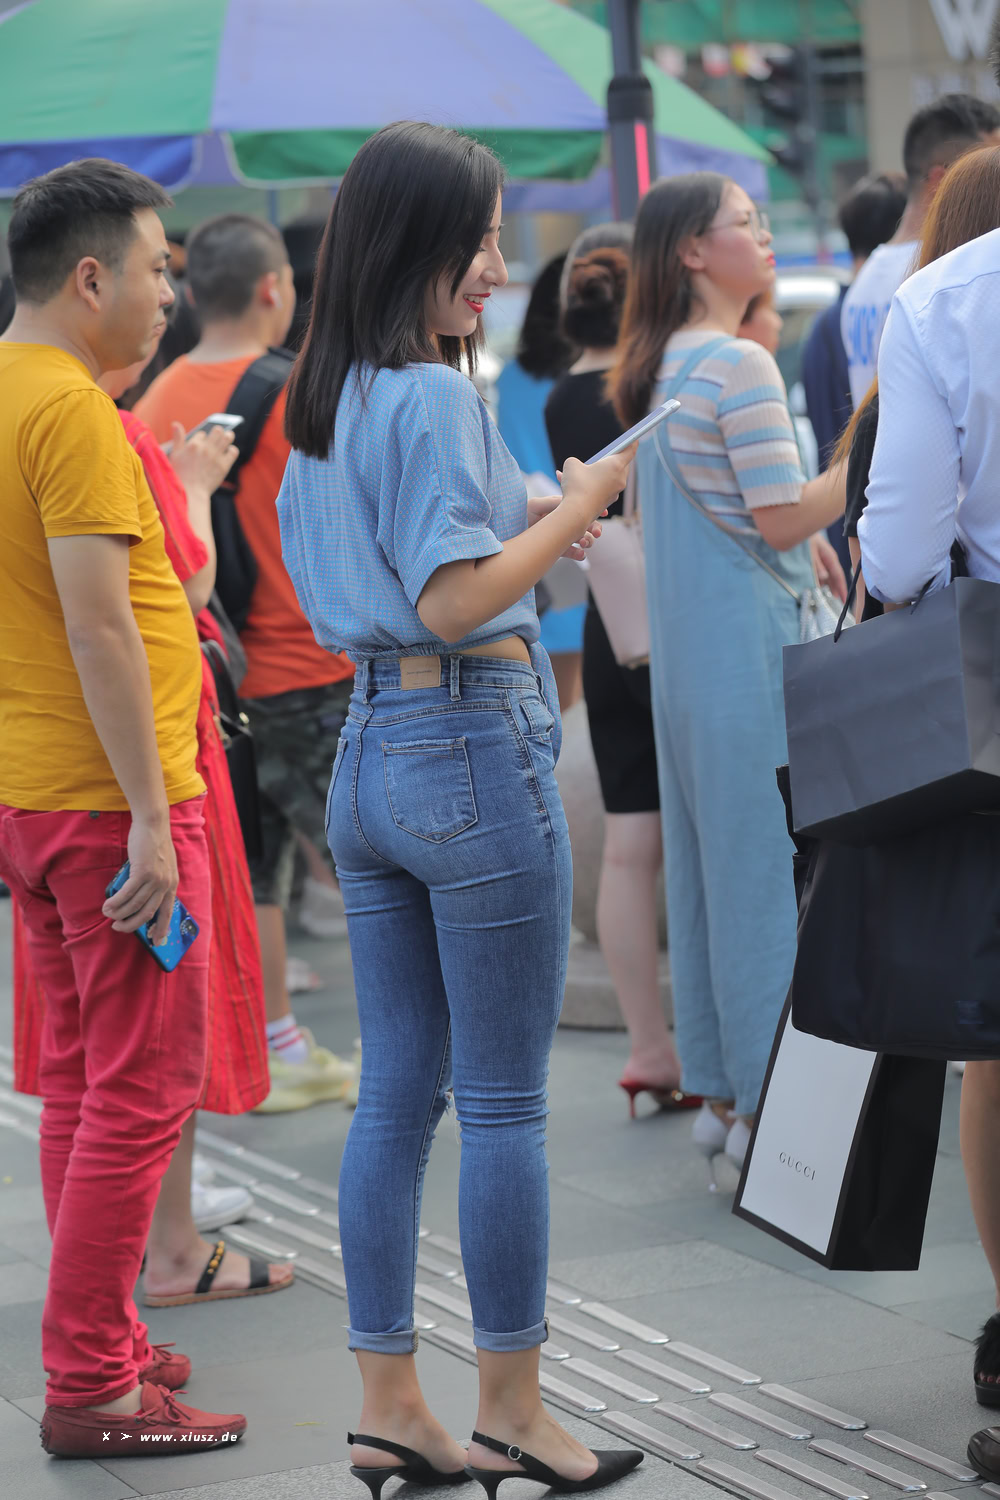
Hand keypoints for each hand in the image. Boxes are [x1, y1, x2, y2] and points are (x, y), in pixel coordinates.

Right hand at [103, 816, 178, 943]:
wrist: (153, 825)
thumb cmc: (153, 845)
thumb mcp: (160, 866)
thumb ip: (154, 882)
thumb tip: (137, 900)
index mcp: (172, 884)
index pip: (168, 912)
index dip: (161, 928)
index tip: (156, 942)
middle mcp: (166, 884)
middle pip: (148, 913)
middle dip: (132, 925)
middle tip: (119, 928)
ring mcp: (155, 878)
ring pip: (135, 904)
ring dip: (119, 913)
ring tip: (108, 915)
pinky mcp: (143, 872)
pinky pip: (127, 893)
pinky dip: (116, 902)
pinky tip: (108, 906)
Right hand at [168, 421, 237, 499]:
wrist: (191, 494)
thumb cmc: (180, 475)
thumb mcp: (175, 455)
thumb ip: (177, 439)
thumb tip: (175, 424)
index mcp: (193, 444)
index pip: (202, 434)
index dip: (202, 439)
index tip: (202, 444)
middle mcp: (206, 448)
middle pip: (217, 430)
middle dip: (217, 432)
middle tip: (218, 435)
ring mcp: (216, 456)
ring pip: (227, 437)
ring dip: (228, 436)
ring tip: (227, 437)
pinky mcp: (224, 466)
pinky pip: (234, 451)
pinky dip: (232, 450)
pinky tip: (229, 452)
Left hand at [527, 494, 603, 560]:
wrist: (510, 534)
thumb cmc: (520, 516)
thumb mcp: (534, 506)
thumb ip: (551, 504)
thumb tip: (567, 503)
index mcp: (561, 508)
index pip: (580, 507)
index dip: (593, 509)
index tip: (604, 512)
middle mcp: (564, 522)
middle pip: (586, 524)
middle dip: (594, 528)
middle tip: (597, 534)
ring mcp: (562, 537)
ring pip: (582, 539)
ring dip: (588, 541)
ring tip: (584, 543)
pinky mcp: (558, 550)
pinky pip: (572, 552)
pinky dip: (579, 554)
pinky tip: (581, 555)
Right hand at [559, 446, 635, 529]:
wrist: (576, 513)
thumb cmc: (576, 486)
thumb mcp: (571, 465)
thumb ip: (576, 462)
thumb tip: (578, 468)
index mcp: (616, 465)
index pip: (630, 450)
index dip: (632, 442)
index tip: (634, 438)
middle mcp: (620, 479)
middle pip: (622, 465)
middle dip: (614, 459)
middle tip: (608, 455)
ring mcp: (615, 492)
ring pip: (613, 478)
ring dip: (605, 473)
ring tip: (590, 471)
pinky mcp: (609, 502)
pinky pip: (607, 489)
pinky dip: (599, 485)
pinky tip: (586, 485)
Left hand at [809, 532, 847, 602]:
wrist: (797, 526)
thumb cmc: (805, 537)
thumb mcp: (810, 551)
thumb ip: (816, 564)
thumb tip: (824, 577)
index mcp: (830, 557)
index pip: (838, 576)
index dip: (842, 589)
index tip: (844, 600)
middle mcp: (828, 559)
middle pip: (834, 578)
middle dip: (836, 591)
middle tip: (837, 604)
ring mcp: (822, 560)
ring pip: (827, 577)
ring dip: (827, 587)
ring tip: (827, 600)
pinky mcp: (815, 560)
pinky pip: (819, 574)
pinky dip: (819, 582)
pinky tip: (817, 589)